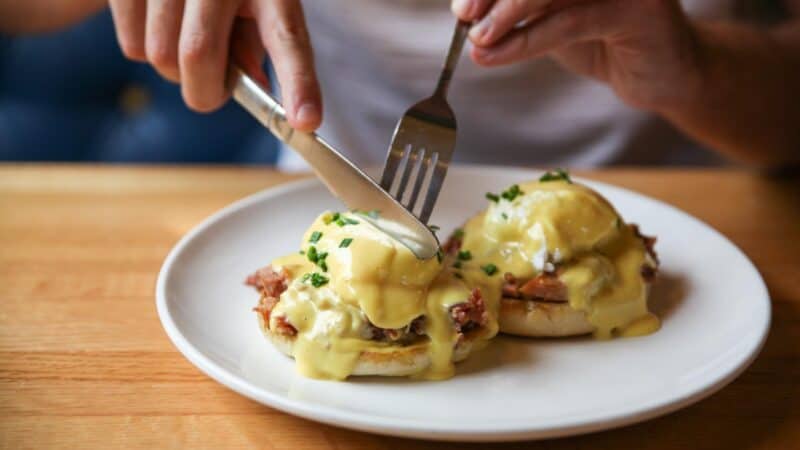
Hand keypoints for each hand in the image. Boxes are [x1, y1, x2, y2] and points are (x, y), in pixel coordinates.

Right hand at [109, 0, 320, 129]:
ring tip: (187, 37)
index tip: (305, 122)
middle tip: (216, 87)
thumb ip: (256, 46)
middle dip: (207, 91)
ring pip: (159, 56)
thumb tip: (256, 89)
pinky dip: (146, 50)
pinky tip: (160, 23)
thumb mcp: (255, 4)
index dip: (299, 82)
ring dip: (176, 70)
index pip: (286, 35)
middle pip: (198, 54)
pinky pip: (132, 47)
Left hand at [451, 0, 704, 112]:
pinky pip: (569, 22)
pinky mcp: (638, 7)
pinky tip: (496, 55)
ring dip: (506, 16)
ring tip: (478, 40)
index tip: (462, 7)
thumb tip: (466, 14)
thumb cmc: (603, 40)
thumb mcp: (551, 20)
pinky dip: (526, 41)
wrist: (663, 75)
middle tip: (465, 19)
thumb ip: (518, 13)